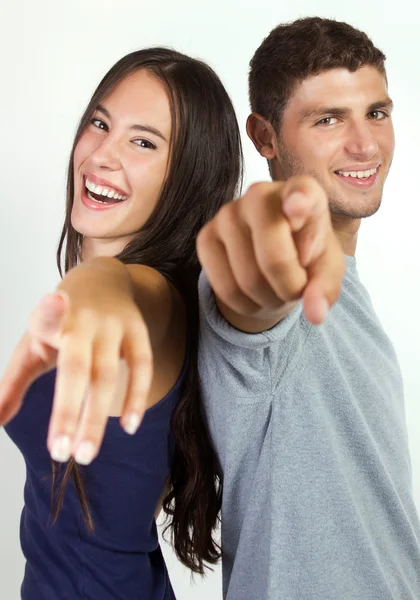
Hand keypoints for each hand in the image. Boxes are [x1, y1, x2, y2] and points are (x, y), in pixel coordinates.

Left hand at [0, 285, 152, 464]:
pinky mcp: (138, 331)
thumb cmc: (61, 322)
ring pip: (107, 375)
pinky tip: (129, 426)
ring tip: (85, 454)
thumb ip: (14, 384)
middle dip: (67, 412)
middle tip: (60, 454)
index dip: (50, 313)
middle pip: (78, 368)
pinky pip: (142, 366)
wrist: (102, 281)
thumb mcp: (34, 343)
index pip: (49, 318)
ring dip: (96, 417)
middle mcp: (85, 320)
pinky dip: (136, 397)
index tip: (53, 302)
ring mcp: (114, 325)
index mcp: (52, 317)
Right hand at [196, 176, 345, 325]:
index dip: (300, 201)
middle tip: (296, 289)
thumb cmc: (305, 256)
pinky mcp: (205, 236)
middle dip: (289, 288)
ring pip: (248, 280)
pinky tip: (253, 293)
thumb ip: (325, 288)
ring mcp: (227, 213)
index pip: (301, 192)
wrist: (272, 258)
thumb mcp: (325, 270)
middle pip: (274, 259)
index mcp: (303, 192)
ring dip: (268, 300)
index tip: (298, 206)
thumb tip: (315, 314)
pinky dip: (244, 305)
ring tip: (275, 287)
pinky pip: (224, 288)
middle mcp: (260, 194)